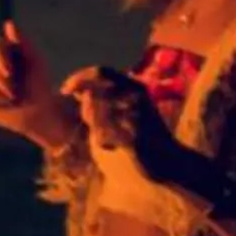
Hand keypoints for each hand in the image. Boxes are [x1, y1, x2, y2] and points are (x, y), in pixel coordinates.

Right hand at [0, 20, 79, 150]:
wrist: (38, 112)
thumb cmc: (39, 85)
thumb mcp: (36, 62)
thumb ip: (24, 42)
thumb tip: (9, 23)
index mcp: (2, 50)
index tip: (10, 72)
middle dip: (2, 80)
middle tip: (16, 92)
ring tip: (13, 99)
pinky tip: (2, 105)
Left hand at [63, 67, 205, 190]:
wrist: (169, 163)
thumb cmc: (143, 138)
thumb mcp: (121, 114)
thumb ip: (102, 102)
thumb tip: (81, 93)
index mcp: (134, 86)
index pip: (100, 71)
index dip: (79, 78)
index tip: (65, 91)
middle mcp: (137, 95)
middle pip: (95, 92)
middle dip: (87, 109)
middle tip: (94, 128)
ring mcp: (136, 114)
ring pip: (97, 113)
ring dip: (96, 127)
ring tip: (108, 140)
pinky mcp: (135, 137)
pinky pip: (103, 135)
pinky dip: (102, 141)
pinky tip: (112, 148)